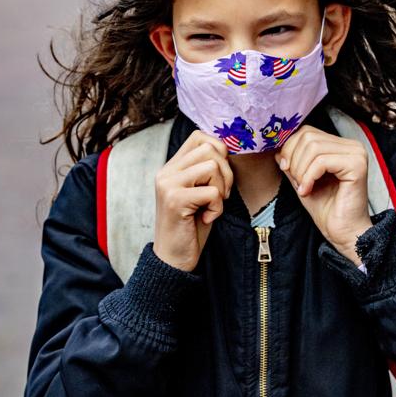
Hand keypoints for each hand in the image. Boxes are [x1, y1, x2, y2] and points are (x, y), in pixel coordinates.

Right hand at [153, 130, 233, 271]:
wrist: (173, 259)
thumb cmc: (191, 226)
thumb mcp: (199, 192)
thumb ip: (206, 170)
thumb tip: (229, 148)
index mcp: (171, 167)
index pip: (199, 137)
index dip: (219, 151)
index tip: (220, 176)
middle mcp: (166, 171)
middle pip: (210, 148)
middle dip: (226, 172)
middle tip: (220, 195)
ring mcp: (168, 184)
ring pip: (212, 166)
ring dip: (221, 189)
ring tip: (212, 206)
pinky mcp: (174, 200)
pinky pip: (212, 192)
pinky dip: (217, 207)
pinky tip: (206, 218)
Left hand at [276, 125, 372, 262]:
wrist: (342, 232)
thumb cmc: (325, 208)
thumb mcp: (301, 179)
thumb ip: (292, 161)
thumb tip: (277, 147)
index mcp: (340, 145)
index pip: (306, 131)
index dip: (290, 148)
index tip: (286, 169)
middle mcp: (351, 145)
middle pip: (308, 136)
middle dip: (294, 160)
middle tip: (296, 182)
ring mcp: (356, 153)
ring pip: (313, 148)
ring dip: (301, 170)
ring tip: (303, 188)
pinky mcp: (357, 165)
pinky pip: (322, 161)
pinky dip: (308, 177)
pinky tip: (308, 191)